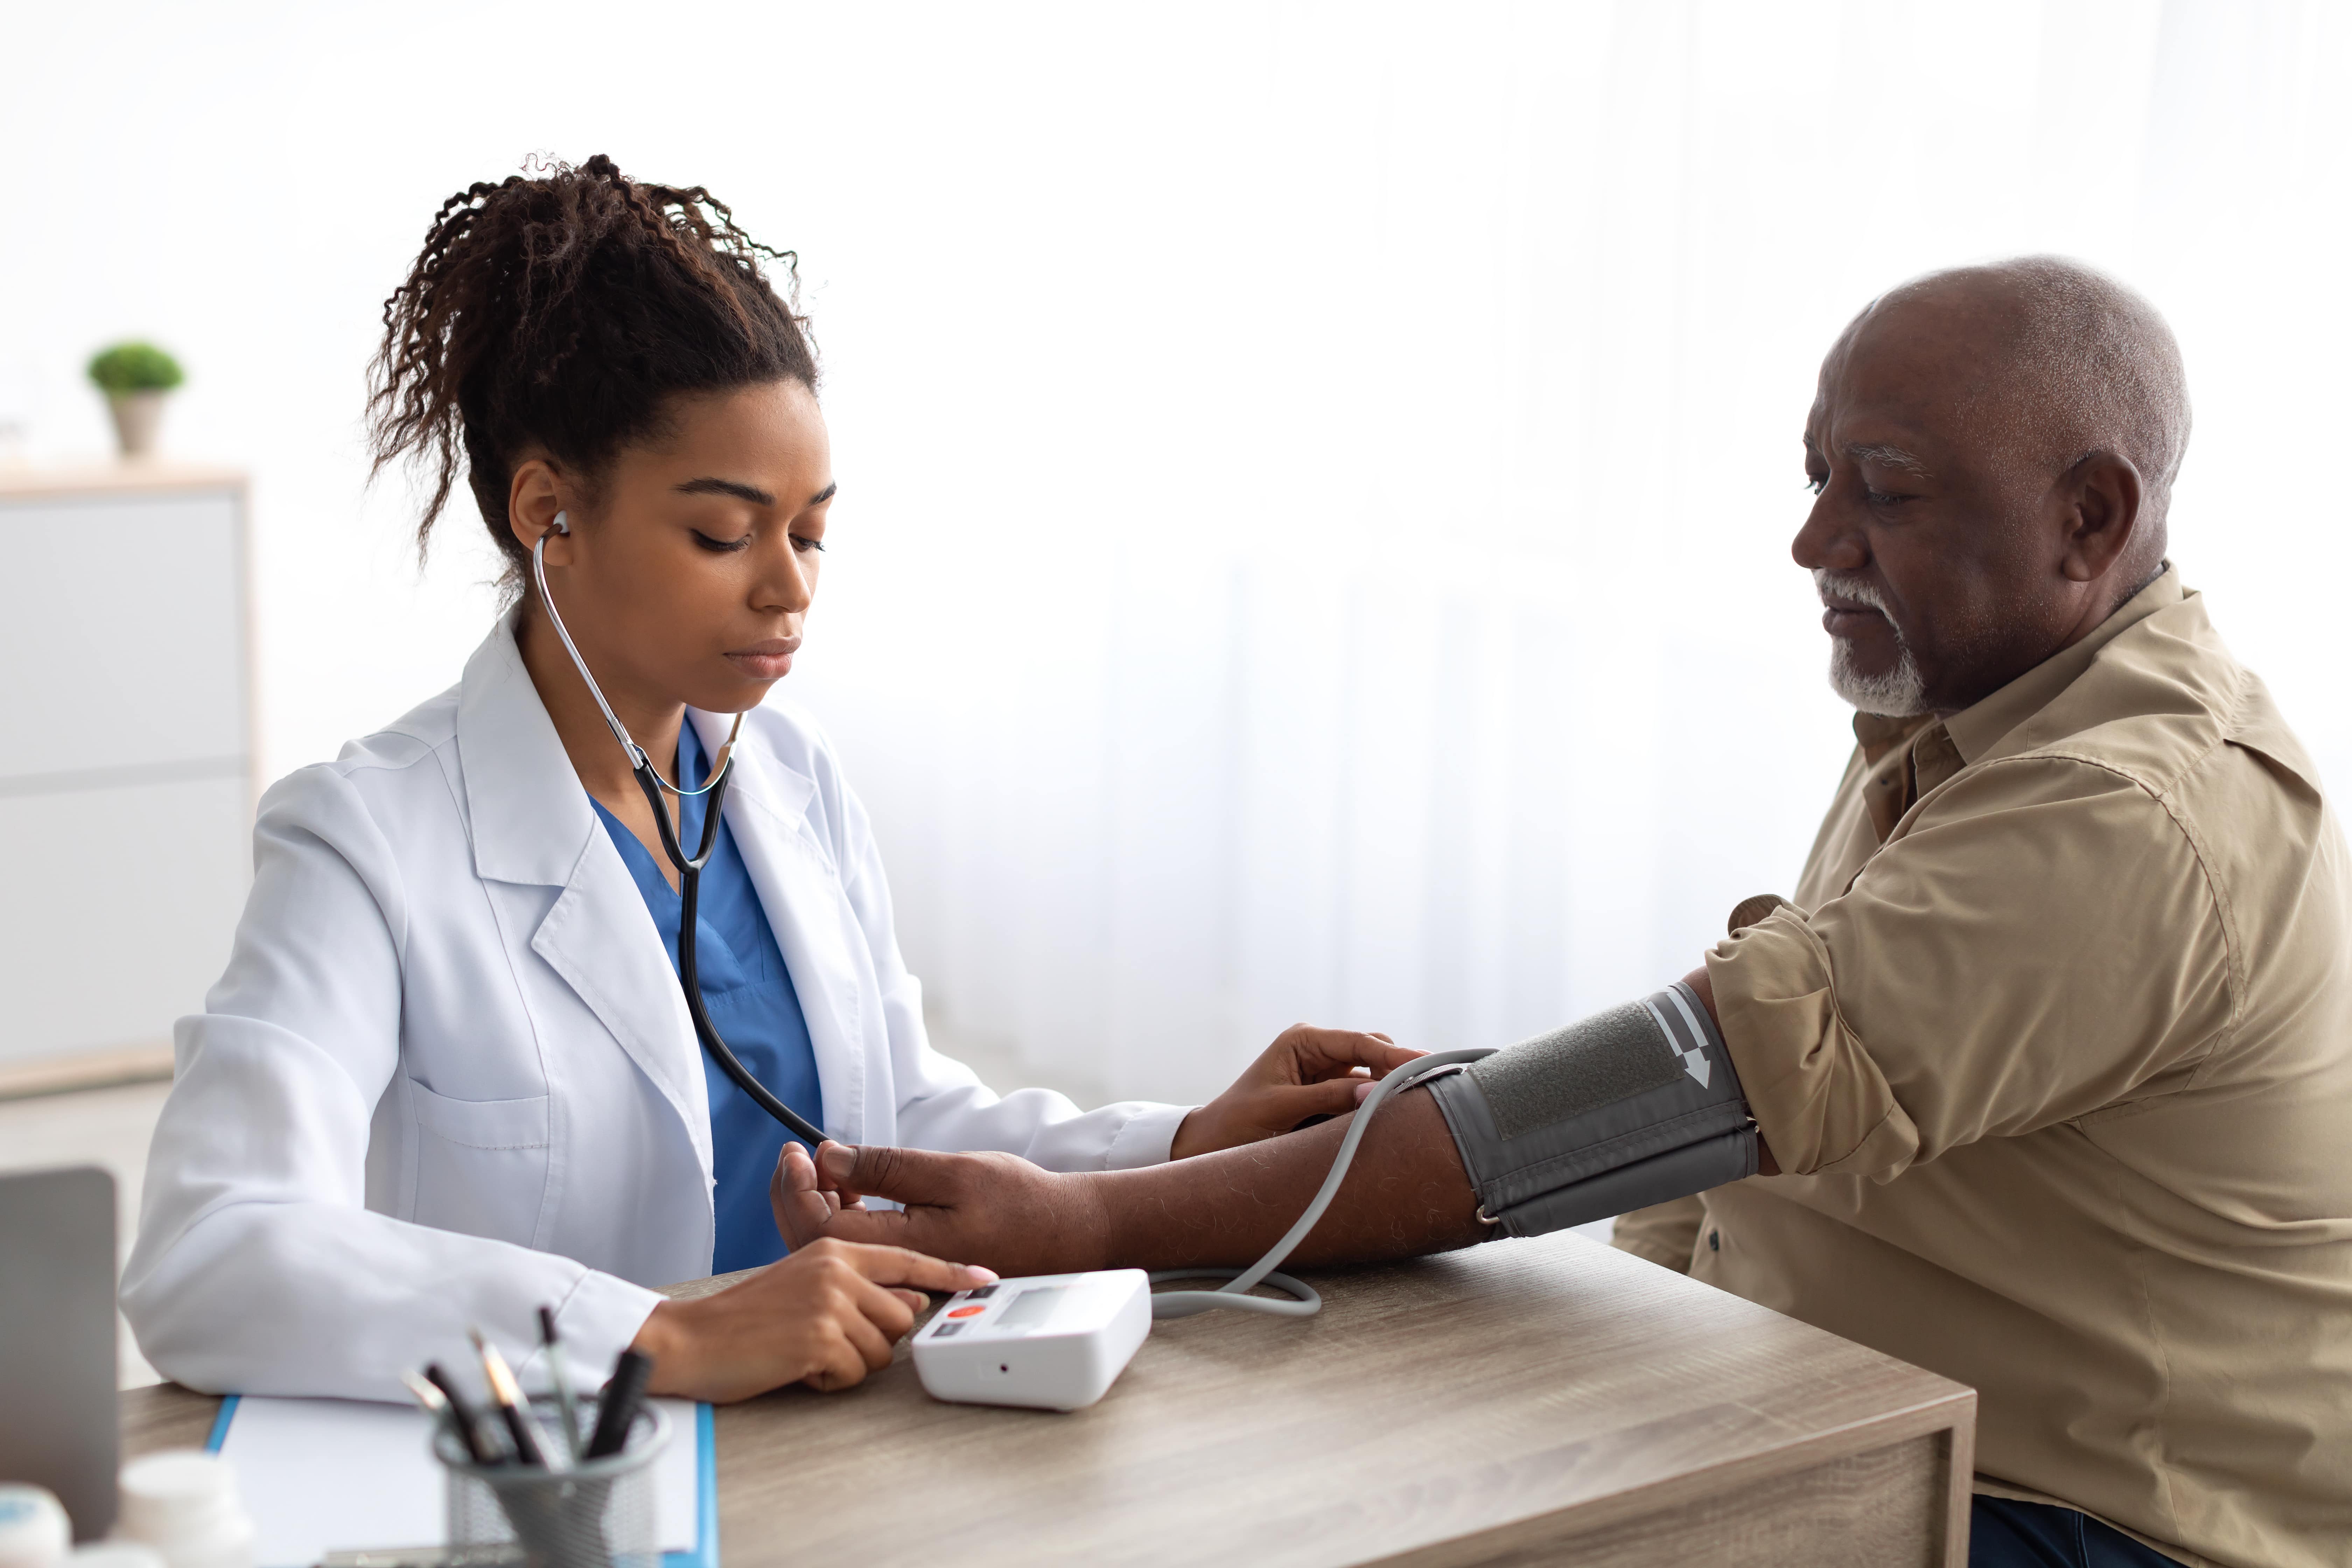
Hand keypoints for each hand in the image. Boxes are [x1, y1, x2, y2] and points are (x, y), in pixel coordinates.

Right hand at [631, 1237, 995, 1402]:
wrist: (691, 1339)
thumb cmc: (746, 1319)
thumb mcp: (807, 1285)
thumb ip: (860, 1286)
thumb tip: (912, 1299)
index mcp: (836, 1250)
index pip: (909, 1260)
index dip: (951, 1272)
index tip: (984, 1278)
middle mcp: (838, 1270)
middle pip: (900, 1316)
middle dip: (873, 1339)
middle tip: (827, 1342)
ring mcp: (829, 1303)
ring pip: (881, 1349)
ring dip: (849, 1363)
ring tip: (808, 1352)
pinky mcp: (819, 1338)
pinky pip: (853, 1373)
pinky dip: (830, 1380)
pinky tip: (798, 1367)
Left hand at [771, 1140, 1111, 1278]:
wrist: (1067, 1233)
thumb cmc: (1020, 1201)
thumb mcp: (952, 1172)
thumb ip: (888, 1168)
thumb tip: (829, 1159)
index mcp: (905, 1250)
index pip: (821, 1230)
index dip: (796, 1191)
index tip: (798, 1152)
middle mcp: (898, 1272)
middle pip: (817, 1245)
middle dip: (795, 1197)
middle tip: (795, 1156)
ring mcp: (905, 1274)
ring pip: (836, 1250)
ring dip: (817, 1207)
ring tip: (820, 1167)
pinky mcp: (914, 1269)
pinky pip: (861, 1251)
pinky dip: (843, 1218)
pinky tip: (850, 1190)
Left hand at [1168, 1025, 1424, 1158]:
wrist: (1213, 1143)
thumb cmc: (1238, 1121)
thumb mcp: (1282, 1108)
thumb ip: (1328, 1097)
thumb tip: (1374, 1093)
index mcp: (1303, 1040)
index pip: (1359, 1042)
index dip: (1394, 1055)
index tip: (1424, 1064)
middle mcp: (1318, 1049)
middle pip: (1372, 1051)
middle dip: (1398, 1066)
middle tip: (1431, 1085)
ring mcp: (1325, 1070)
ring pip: (1371, 1071)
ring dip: (1390, 1084)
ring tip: (1420, 1099)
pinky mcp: (1328, 1092)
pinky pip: (1361, 1092)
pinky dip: (1377, 1100)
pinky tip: (1396, 1110)